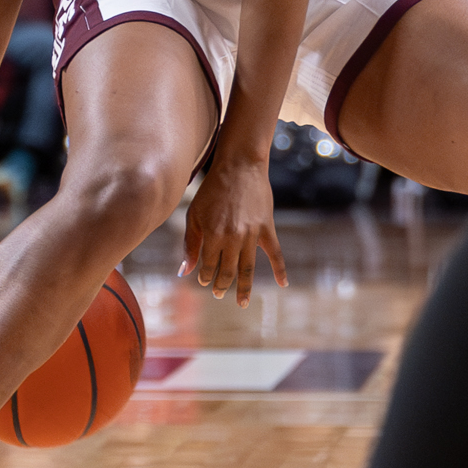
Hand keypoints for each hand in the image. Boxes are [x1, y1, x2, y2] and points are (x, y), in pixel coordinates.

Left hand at [180, 154, 287, 307]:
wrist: (239, 166)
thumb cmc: (212, 190)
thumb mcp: (194, 214)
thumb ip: (190, 243)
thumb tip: (185, 270)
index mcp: (213, 235)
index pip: (209, 265)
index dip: (205, 276)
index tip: (203, 281)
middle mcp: (233, 237)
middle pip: (228, 271)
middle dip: (222, 285)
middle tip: (219, 294)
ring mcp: (252, 234)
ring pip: (248, 267)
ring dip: (244, 286)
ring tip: (242, 301)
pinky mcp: (267, 228)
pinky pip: (275, 253)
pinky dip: (280, 270)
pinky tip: (283, 284)